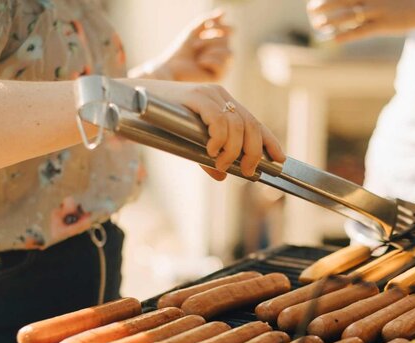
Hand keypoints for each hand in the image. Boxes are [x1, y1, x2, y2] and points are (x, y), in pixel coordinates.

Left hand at [138, 11, 232, 82]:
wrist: (171, 69)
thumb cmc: (181, 51)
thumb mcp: (194, 32)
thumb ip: (207, 21)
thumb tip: (223, 12)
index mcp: (218, 43)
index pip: (230, 31)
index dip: (223, 26)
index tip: (210, 25)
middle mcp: (222, 55)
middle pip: (227, 41)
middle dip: (210, 40)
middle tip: (194, 45)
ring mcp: (222, 67)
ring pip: (229, 53)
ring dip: (210, 50)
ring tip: (197, 56)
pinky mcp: (218, 78)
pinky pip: (223, 65)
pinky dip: (210, 61)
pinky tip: (200, 64)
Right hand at [146, 82, 285, 180]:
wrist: (134, 100)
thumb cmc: (160, 120)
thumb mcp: (188, 141)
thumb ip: (206, 156)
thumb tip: (221, 175)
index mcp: (224, 104)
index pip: (254, 122)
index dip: (270, 141)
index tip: (280, 159)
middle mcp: (221, 96)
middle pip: (251, 126)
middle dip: (254, 152)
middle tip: (247, 171)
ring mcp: (210, 94)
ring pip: (237, 126)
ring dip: (233, 150)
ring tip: (220, 162)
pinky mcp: (197, 96)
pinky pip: (218, 120)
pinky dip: (219, 139)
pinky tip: (211, 150)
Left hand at [306, 0, 414, 43]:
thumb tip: (351, 0)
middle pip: (344, 0)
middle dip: (325, 4)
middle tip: (310, 9)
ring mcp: (378, 12)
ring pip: (350, 17)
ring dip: (332, 21)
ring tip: (317, 25)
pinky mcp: (383, 26)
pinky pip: (361, 32)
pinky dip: (347, 35)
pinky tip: (334, 39)